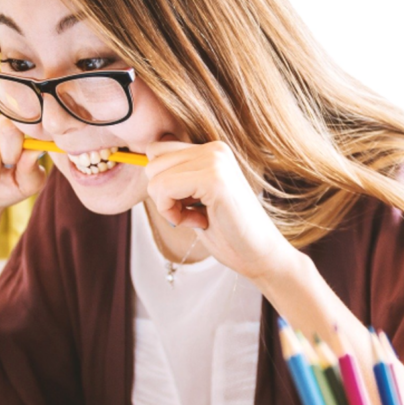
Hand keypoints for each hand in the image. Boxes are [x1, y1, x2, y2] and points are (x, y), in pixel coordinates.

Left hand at [144, 140, 297, 282]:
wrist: (260, 255)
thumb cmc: (227, 233)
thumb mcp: (196, 198)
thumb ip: (177, 177)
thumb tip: (144, 164)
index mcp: (212, 150)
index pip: (157, 151)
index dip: (162, 183)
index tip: (187, 205)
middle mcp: (214, 149)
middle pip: (152, 162)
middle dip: (162, 195)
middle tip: (192, 213)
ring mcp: (215, 161)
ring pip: (155, 176)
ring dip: (168, 205)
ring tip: (197, 217)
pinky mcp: (214, 179)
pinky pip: (164, 188)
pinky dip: (171, 212)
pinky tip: (197, 222)